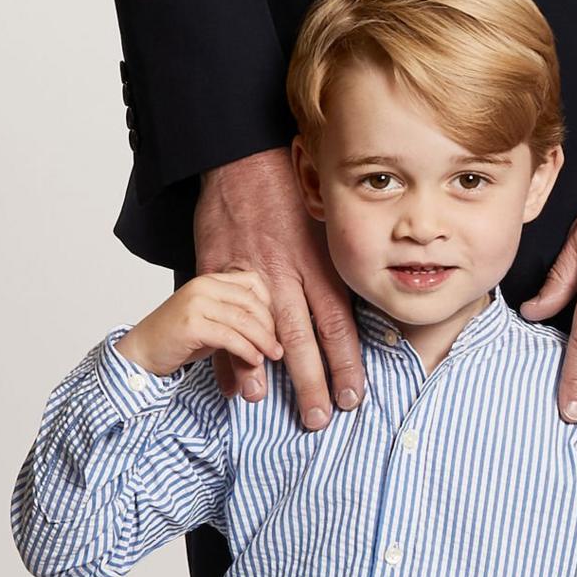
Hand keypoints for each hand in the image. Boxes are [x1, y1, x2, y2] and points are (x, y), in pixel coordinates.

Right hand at [118, 267, 280, 382]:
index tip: (275, 329)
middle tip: (277, 348)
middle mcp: (202, 286)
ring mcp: (195, 303)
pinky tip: (254, 360)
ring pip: (243, 320)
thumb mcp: (214, 323)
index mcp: (209, 280)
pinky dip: (247, 350)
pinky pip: (230, 336)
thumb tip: (274, 336)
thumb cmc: (178, 339)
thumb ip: (239, 321)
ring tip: (271, 356)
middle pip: (251, 302)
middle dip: (270, 327)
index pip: (253, 282)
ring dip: (262, 341)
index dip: (269, 306)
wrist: (141, 352)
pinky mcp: (191, 324)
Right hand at [193, 148, 363, 432]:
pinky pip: (220, 318)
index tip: (356, 396)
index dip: (348, 362)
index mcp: (318, 262)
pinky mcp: (216, 269)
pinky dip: (225, 354)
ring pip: (264, 331)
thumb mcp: (324, 225)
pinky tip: (231, 383)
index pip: (339, 323)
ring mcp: (249, 272)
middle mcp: (286, 272)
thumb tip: (361, 308)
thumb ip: (335, 268)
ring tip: (270, 409)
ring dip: (269, 375)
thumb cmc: (289, 193)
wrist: (242, 157)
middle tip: (321, 419)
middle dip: (314, 382)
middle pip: (305, 337)